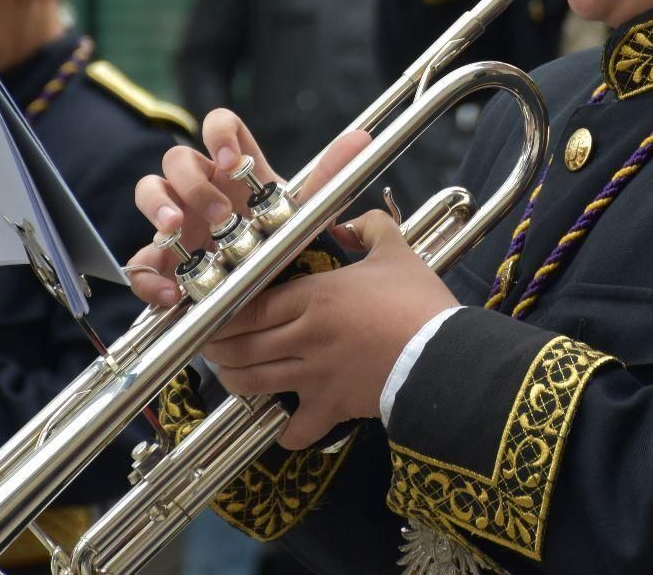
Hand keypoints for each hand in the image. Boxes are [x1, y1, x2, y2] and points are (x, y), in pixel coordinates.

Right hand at [128, 109, 370, 307]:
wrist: (270, 295)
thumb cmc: (283, 244)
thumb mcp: (306, 214)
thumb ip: (329, 177)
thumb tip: (360, 140)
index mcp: (235, 170)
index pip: (220, 126)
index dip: (218, 133)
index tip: (231, 161)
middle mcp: (202, 189)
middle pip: (178, 158)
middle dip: (192, 182)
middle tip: (219, 213)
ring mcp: (178, 222)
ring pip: (150, 192)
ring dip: (158, 207)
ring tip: (176, 230)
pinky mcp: (164, 261)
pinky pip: (141, 260)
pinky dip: (149, 275)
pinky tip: (170, 291)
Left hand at [203, 209, 458, 448]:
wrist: (443, 355)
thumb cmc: (417, 301)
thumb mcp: (396, 252)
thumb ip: (370, 227)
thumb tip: (348, 222)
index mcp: (313, 297)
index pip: (249, 307)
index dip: (222, 314)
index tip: (209, 315)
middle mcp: (303, 337)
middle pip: (243, 346)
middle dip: (218, 348)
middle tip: (209, 345)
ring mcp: (314, 376)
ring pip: (256, 383)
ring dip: (235, 381)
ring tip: (228, 376)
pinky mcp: (332, 407)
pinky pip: (296, 429)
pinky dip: (284, 432)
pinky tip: (281, 426)